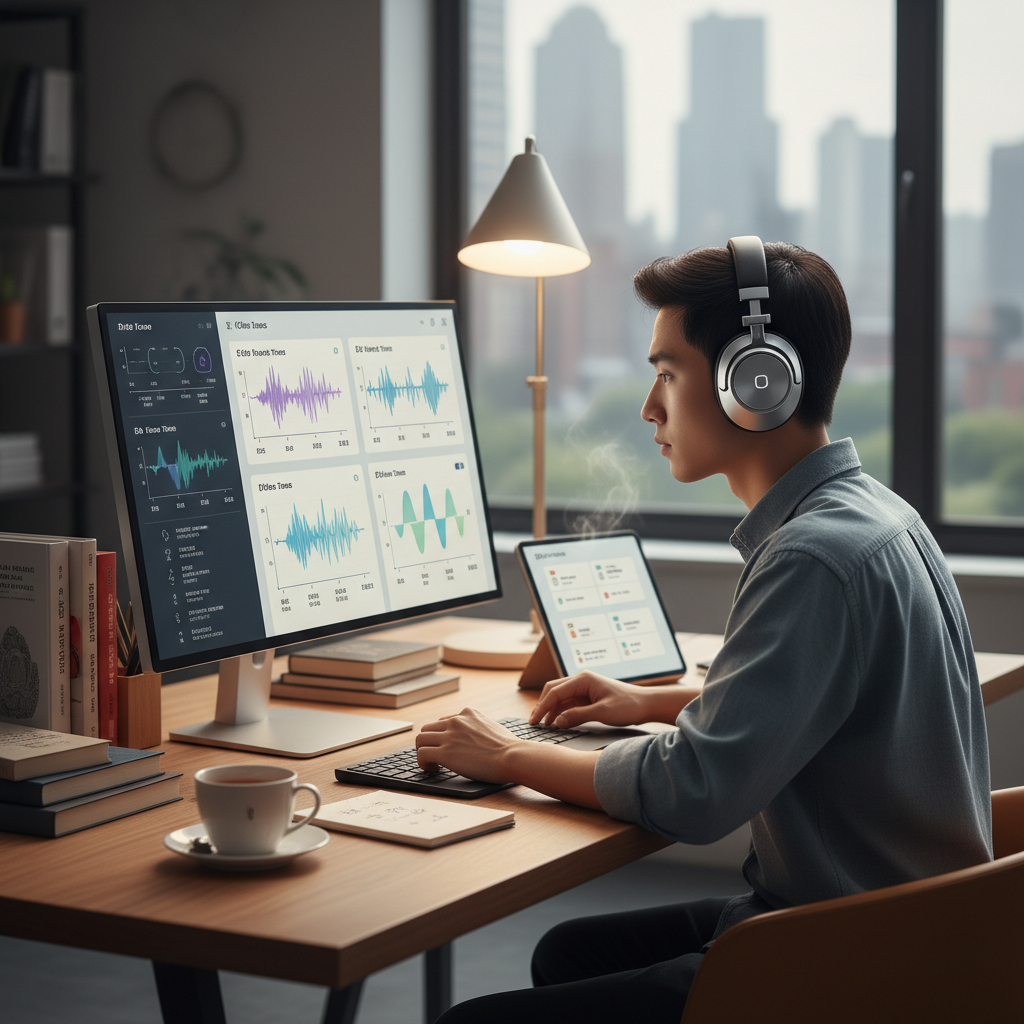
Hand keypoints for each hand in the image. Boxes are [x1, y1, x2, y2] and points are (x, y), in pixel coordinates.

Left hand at [415, 707, 520, 783]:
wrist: (512, 757)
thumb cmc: (509, 748)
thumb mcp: (493, 727)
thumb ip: (479, 728)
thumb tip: (477, 738)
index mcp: (468, 713)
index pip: (443, 721)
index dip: (442, 736)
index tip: (446, 746)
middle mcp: (456, 721)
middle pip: (428, 728)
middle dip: (430, 742)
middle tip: (435, 755)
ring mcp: (449, 736)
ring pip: (421, 739)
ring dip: (424, 751)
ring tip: (432, 763)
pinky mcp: (445, 753)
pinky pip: (421, 754)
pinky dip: (422, 763)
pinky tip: (432, 769)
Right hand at [529, 671, 648, 728]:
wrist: (646, 704)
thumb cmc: (628, 706)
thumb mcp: (602, 713)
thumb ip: (578, 716)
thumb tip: (557, 722)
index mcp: (583, 679)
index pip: (555, 692)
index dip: (542, 707)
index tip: (534, 721)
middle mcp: (582, 680)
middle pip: (553, 690)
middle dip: (542, 706)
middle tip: (534, 723)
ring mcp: (584, 687)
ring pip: (560, 696)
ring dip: (551, 709)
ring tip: (543, 725)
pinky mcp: (588, 695)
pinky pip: (569, 702)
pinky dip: (561, 711)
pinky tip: (557, 722)